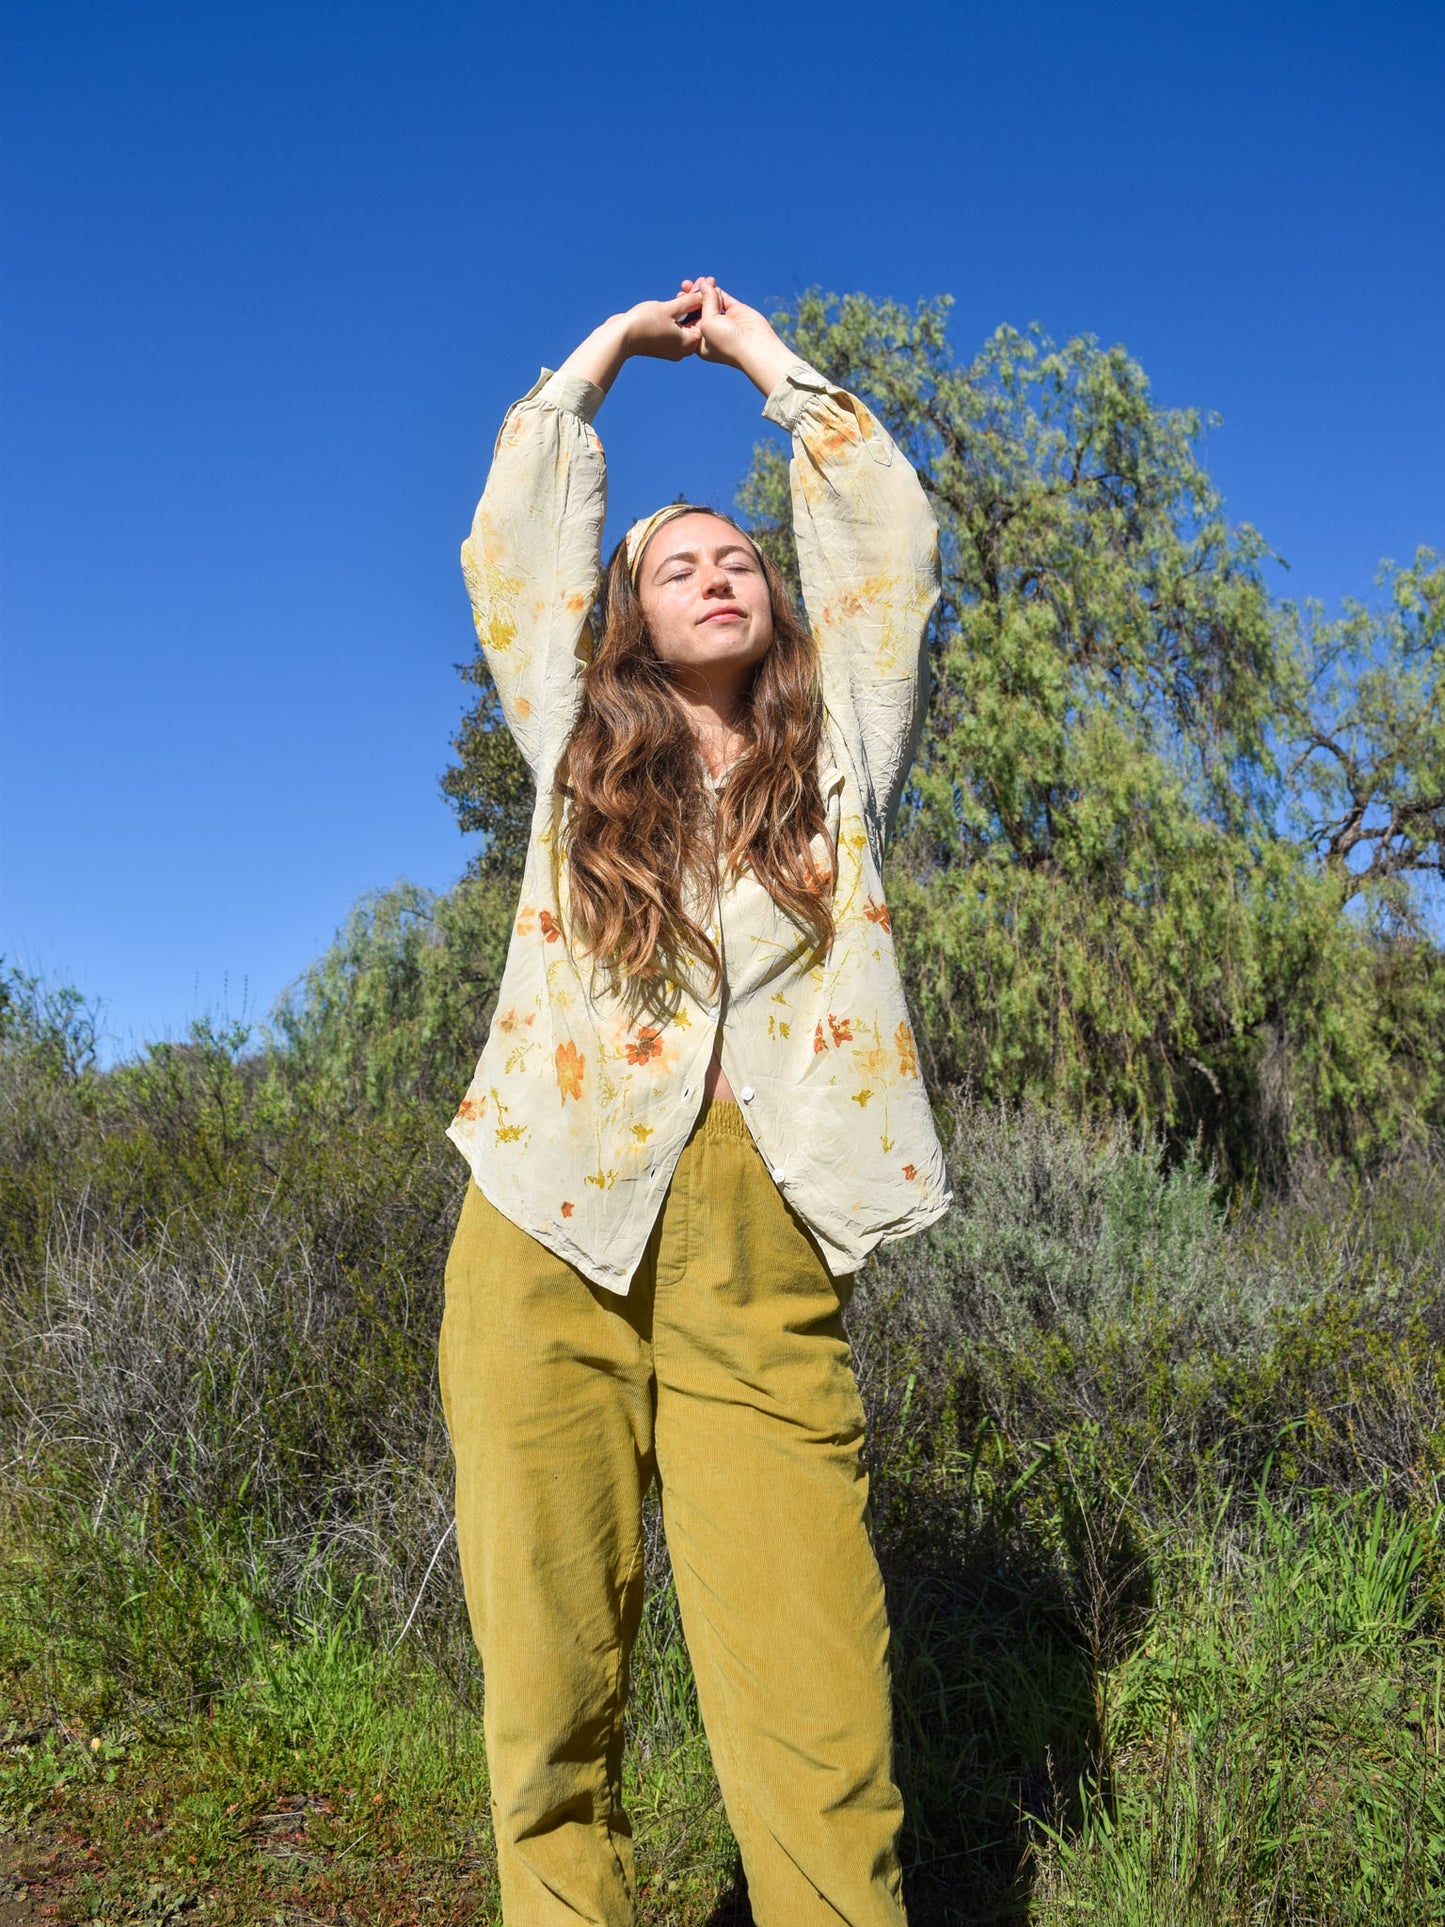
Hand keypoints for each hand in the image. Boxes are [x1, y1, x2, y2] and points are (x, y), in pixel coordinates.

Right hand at [554, 291, 700, 392]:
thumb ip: (688, 301)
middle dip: (697, 300)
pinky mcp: (662, 345)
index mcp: (689, 343)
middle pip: (696, 321)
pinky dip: (677, 314)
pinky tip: (678, 297)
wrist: (619, 337)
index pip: (705, 319)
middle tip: (702, 281)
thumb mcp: (669, 308)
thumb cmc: (644, 323)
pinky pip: (675, 326)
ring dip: (686, 305)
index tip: (710, 282)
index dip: (708, 299)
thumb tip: (705, 294)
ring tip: (689, 286)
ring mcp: (672, 348)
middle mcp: (683, 349)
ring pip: (685, 323)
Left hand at [684, 279, 797, 396]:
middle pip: (698, 310)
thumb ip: (704, 303)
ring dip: (704, 290)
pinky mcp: (735, 311)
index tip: (678, 296)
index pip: (689, 321)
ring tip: (698, 280)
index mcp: (700, 341)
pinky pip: (723, 298)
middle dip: (692, 296)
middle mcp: (711, 331)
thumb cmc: (726, 342)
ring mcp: (724, 320)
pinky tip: (710, 282)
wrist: (754, 345)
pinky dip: (716, 290)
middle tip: (685, 285)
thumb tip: (705, 284)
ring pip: (711, 302)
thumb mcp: (707, 323)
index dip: (683, 307)